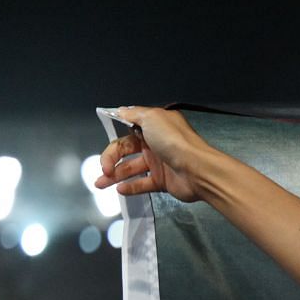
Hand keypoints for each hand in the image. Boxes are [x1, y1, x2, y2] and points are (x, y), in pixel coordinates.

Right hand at [94, 106, 212, 204]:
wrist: (198, 169)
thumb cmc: (174, 141)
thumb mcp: (152, 117)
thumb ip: (134, 114)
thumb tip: (120, 110)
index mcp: (154, 127)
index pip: (127, 130)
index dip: (115, 137)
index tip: (105, 144)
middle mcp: (155, 144)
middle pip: (125, 150)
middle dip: (110, 160)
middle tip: (103, 170)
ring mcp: (159, 163)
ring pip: (131, 168)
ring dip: (115, 176)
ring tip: (101, 184)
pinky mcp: (163, 181)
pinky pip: (143, 184)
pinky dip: (131, 187)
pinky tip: (120, 190)